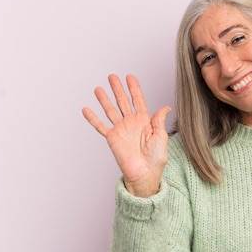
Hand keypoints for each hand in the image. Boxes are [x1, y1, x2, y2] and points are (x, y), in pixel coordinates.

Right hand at [82, 74, 170, 197]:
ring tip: (98, 89)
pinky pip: (100, 126)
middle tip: (112, 76)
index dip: (134, 88)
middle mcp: (131, 123)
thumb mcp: (161, 137)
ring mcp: (121, 130)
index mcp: (144, 121)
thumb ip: (159, 121)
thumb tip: (165, 107)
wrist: (145, 174)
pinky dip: (93, 118)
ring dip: (104, 100)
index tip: (129, 77)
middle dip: (117, 89)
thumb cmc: (156, 159)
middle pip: (122, 101)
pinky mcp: (112, 139)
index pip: (138, 100)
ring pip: (110, 110)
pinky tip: (86, 109)